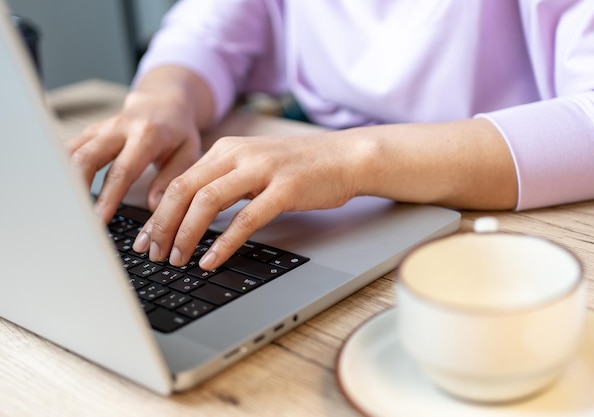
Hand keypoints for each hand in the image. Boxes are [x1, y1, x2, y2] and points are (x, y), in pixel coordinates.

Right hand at [66, 89, 201, 223]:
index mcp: (147, 135)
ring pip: (70, 152)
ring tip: (66, 207)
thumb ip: (170, 179)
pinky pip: (69, 149)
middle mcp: (119, 128)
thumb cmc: (178, 132)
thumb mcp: (188, 154)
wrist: (165, 102)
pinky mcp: (90, 131)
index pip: (122, 171)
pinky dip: (62, 169)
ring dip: (64, 180)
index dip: (108, 197)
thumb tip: (154, 206)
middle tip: (76, 217)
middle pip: (86, 158)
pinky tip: (62, 190)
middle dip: (77, 190)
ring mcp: (101, 128)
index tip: (98, 220)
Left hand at [132, 131, 363, 269]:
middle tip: (152, 254)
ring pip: (208, 201)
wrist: (345, 157)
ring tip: (177, 260)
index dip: (158, 214)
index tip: (145, 240)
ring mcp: (262, 170)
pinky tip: (212, 260)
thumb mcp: (255, 166)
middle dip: (163, 226)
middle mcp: (239, 155)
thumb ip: (225, 183)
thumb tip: (193, 216)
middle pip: (185, 191)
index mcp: (227, 150)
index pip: (180, 182)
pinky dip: (224, 242)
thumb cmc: (301, 167)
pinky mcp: (285, 188)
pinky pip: (246, 218)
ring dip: (186, 235)